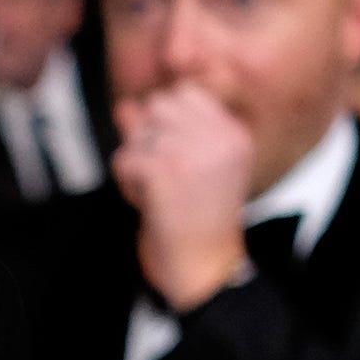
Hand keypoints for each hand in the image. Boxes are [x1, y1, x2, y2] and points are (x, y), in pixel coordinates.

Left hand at [112, 82, 253, 309]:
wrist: (203, 266)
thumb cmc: (194, 221)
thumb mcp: (193, 168)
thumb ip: (162, 132)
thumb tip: (126, 108)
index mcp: (234, 133)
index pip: (184, 93)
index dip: (163, 123)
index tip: (172, 160)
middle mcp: (219, 137)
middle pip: (158, 106)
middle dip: (147, 140)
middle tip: (161, 176)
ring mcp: (194, 151)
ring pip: (138, 133)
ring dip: (137, 164)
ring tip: (157, 191)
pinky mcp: (167, 170)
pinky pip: (125, 158)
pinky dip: (127, 183)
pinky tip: (148, 203)